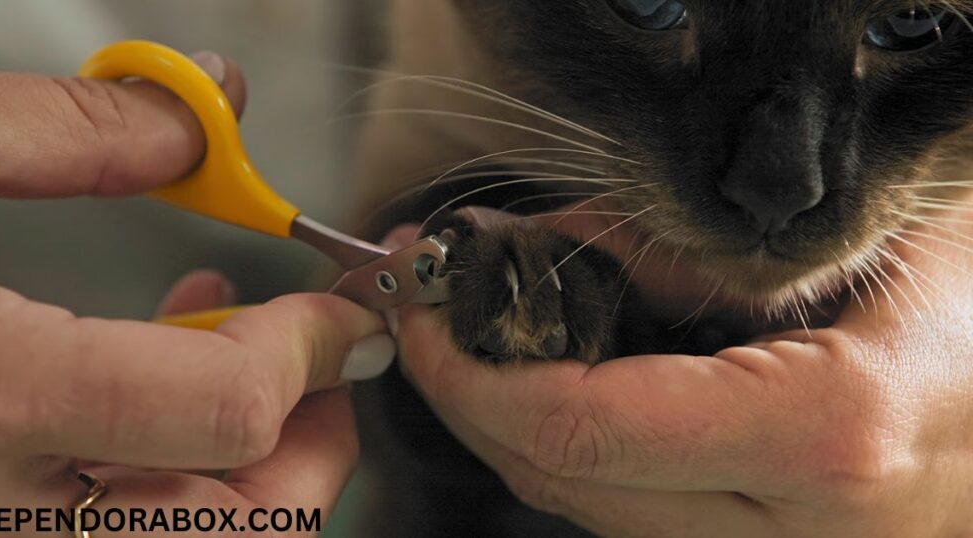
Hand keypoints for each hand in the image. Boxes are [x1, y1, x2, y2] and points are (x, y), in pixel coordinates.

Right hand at [0, 53, 393, 534]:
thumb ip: (61, 134)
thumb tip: (189, 121)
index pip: (231, 407)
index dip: (313, 346)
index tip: (344, 305)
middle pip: (241, 525)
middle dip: (314, 443)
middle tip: (329, 362)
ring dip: (248, 458)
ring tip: (243, 356)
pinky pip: (120, 526)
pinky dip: (172, 470)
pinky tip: (157, 382)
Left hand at [389, 202, 972, 536]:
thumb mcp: (864, 248)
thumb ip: (698, 258)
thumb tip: (555, 250)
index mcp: (826, 437)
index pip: (580, 426)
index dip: (471, 371)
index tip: (423, 308)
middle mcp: (794, 531)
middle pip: (561, 478)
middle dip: (466, 393)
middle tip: (429, 309)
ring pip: (586, 505)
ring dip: (510, 418)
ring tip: (479, 329)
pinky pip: (633, 511)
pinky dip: (574, 445)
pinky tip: (559, 375)